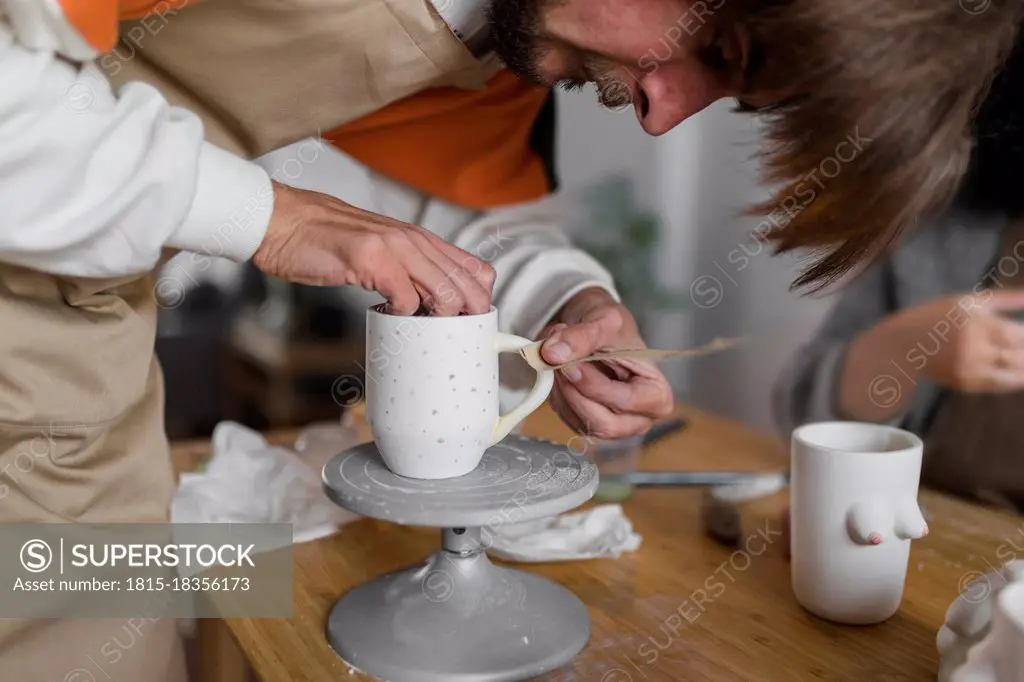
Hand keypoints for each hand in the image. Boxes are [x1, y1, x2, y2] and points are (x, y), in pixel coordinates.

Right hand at [252, 182, 494, 314]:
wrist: (282, 221)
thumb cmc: (325, 241)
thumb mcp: (379, 250)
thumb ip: (408, 270)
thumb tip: (434, 303)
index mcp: (420, 238)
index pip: (478, 271)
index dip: (481, 302)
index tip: (469, 324)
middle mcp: (413, 239)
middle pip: (469, 287)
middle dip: (467, 319)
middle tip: (447, 336)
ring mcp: (394, 246)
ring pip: (445, 293)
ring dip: (438, 319)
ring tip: (418, 326)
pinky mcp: (371, 258)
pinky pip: (405, 299)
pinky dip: (401, 315)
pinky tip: (385, 312)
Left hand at [538, 288, 673, 438]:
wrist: (598, 331)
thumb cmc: (613, 329)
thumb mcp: (603, 321)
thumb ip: (581, 336)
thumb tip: (551, 354)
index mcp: (657, 396)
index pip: (626, 402)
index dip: (594, 386)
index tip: (571, 365)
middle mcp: (639, 419)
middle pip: (603, 424)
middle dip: (574, 392)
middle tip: (556, 361)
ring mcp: (614, 426)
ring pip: (580, 424)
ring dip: (561, 391)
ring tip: (556, 358)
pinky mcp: (589, 425)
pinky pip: (566, 419)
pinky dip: (556, 395)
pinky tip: (557, 371)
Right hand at [839, 288, 1023, 420]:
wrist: (903, 345)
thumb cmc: (937, 317)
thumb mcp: (967, 301)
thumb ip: (1004, 299)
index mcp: (977, 325)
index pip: (1018, 335)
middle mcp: (975, 350)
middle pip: (1019, 358)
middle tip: (1022, 345)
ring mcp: (970, 370)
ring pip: (1014, 376)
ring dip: (1023, 370)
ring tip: (1021, 359)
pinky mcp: (966, 384)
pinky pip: (999, 386)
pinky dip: (1014, 380)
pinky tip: (1017, 373)